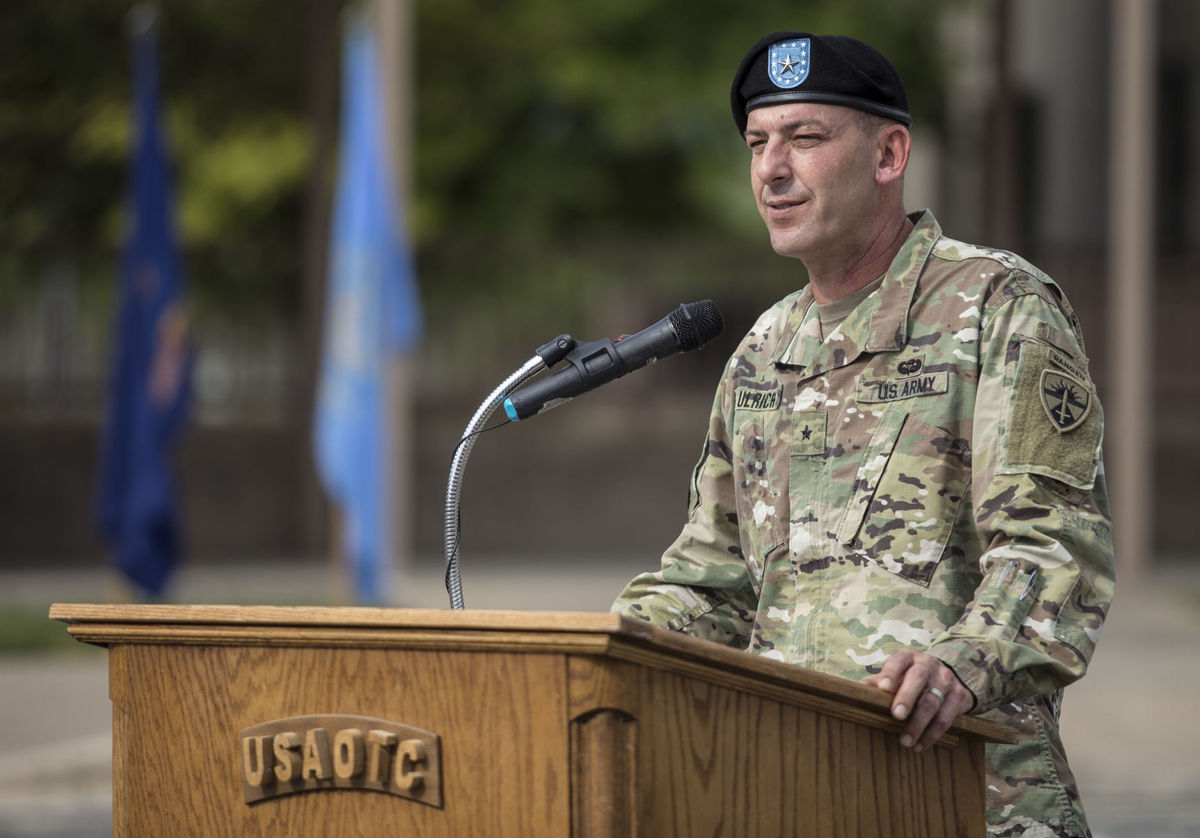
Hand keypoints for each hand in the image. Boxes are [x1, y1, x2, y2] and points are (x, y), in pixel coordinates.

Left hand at [861, 648, 975, 751]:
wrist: (952, 674)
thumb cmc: (912, 677)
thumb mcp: (897, 674)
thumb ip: (877, 682)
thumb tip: (855, 692)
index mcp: (909, 657)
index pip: (899, 660)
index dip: (891, 672)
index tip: (883, 687)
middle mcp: (928, 665)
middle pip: (918, 678)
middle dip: (907, 697)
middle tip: (896, 715)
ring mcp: (945, 680)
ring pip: (932, 701)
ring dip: (918, 723)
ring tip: (905, 741)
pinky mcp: (959, 697)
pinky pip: (946, 718)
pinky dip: (932, 734)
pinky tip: (920, 745)